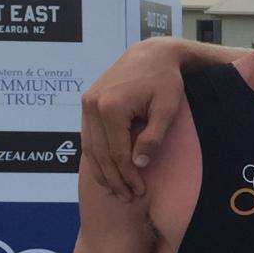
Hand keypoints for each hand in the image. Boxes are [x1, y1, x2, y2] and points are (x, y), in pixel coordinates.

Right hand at [80, 40, 188, 200]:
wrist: (151, 54)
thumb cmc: (165, 80)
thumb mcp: (167, 109)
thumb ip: (153, 137)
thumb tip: (138, 165)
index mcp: (112, 107)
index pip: (118, 153)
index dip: (129, 176)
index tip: (140, 192)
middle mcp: (93, 105)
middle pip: (101, 154)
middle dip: (114, 180)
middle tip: (127, 199)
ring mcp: (86, 103)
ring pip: (90, 148)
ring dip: (102, 172)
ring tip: (116, 191)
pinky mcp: (87, 102)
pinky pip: (88, 137)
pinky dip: (95, 157)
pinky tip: (105, 172)